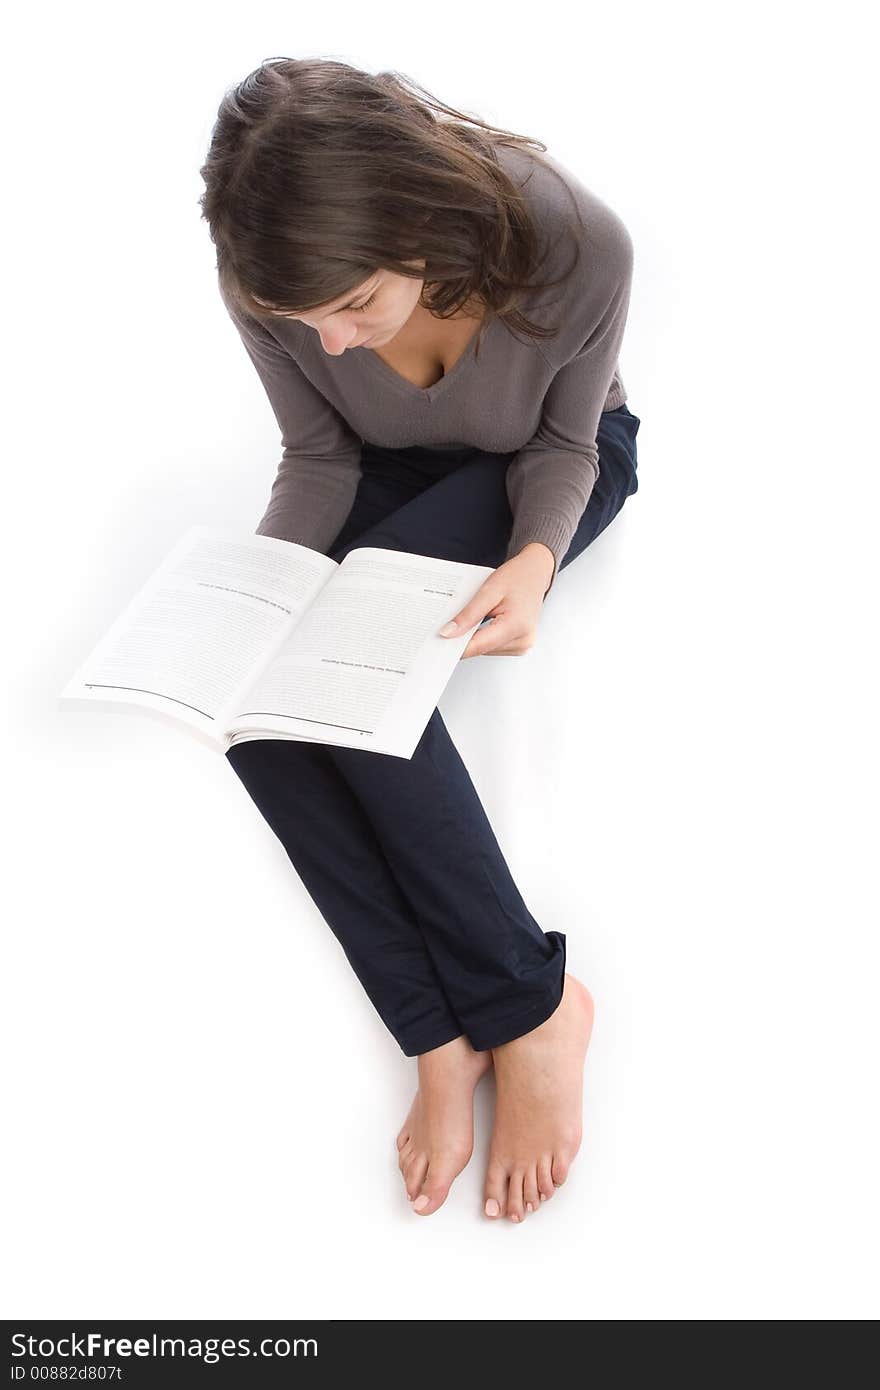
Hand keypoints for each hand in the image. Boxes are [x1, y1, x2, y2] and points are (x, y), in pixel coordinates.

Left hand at [437, 543, 555, 658]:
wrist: (535, 573)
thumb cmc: (516, 577)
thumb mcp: (488, 590)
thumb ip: (468, 615)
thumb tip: (447, 633)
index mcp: (516, 626)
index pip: (478, 645)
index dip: (454, 646)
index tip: (435, 643)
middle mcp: (523, 640)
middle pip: (481, 649)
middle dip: (462, 639)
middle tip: (446, 626)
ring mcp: (523, 645)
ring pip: (485, 649)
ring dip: (473, 637)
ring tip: (471, 618)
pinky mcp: (519, 645)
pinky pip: (492, 646)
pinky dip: (482, 637)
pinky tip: (479, 623)